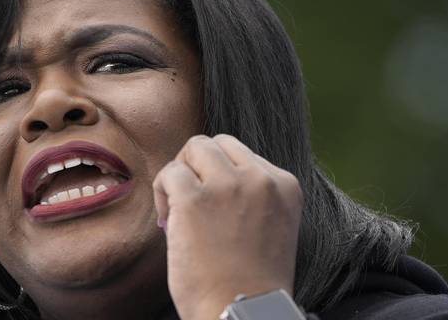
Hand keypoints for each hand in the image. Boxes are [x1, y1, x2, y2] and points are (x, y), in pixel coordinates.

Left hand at [153, 134, 302, 319]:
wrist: (241, 311)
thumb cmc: (249, 282)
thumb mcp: (269, 227)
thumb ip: (251, 197)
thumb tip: (204, 176)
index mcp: (284, 185)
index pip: (243, 154)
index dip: (220, 177)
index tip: (213, 208)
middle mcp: (260, 179)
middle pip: (217, 144)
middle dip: (197, 167)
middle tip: (188, 200)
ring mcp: (228, 186)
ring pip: (194, 149)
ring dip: (180, 175)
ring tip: (178, 211)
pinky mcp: (195, 199)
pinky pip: (170, 173)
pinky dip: (162, 192)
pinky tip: (169, 222)